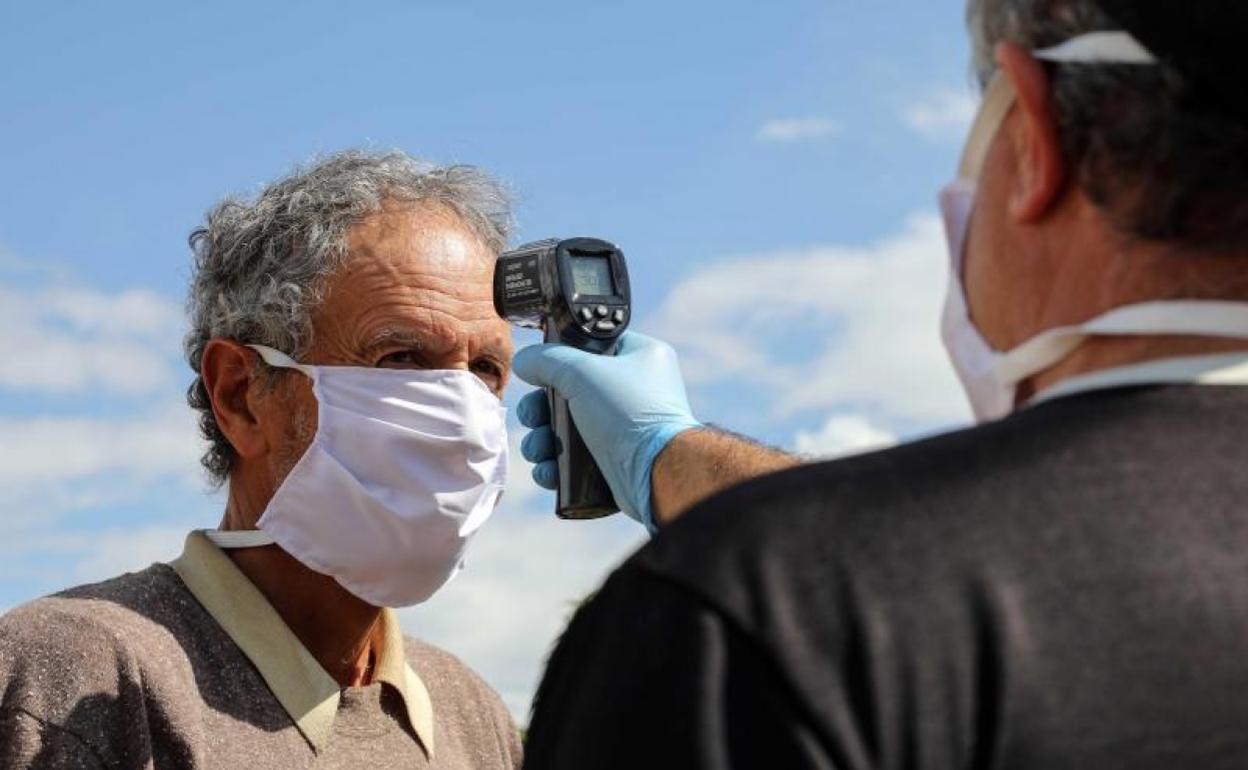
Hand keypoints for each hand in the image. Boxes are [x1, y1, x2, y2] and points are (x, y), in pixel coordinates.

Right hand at [513, 332, 701, 529]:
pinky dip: (555, 466)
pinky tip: (549, 472)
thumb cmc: (629, 413)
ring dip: (541, 441)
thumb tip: (524, 361)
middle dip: (540, 410)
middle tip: (534, 419)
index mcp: (639, 358)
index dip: (561, 360)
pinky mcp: (613, 463)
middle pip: (568, 392)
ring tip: (540, 450)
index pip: (591, 348)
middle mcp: (634, 391)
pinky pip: (572, 460)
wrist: (656, 472)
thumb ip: (547, 360)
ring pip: (565, 429)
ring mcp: (623, 429)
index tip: (542, 373)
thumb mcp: (582, 372)